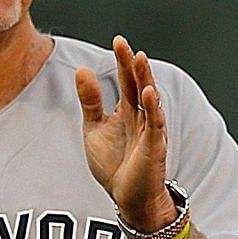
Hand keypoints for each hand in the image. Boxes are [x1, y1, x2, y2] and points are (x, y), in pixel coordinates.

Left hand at [77, 37, 174, 231]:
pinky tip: (148, 93)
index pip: (126, 80)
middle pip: (138, 84)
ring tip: (139, 60)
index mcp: (127, 111)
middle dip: (133, 64)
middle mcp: (141, 117)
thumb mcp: (94, 129)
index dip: (122, 61)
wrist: (127, 198)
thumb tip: (82, 70)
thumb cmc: (114, 165)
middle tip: (124, 44)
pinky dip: (153, 108)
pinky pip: (155, 124)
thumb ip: (90, 102)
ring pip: (149, 100)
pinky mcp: (154, 147)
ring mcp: (150, 131)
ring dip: (145, 79)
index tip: (118, 40)